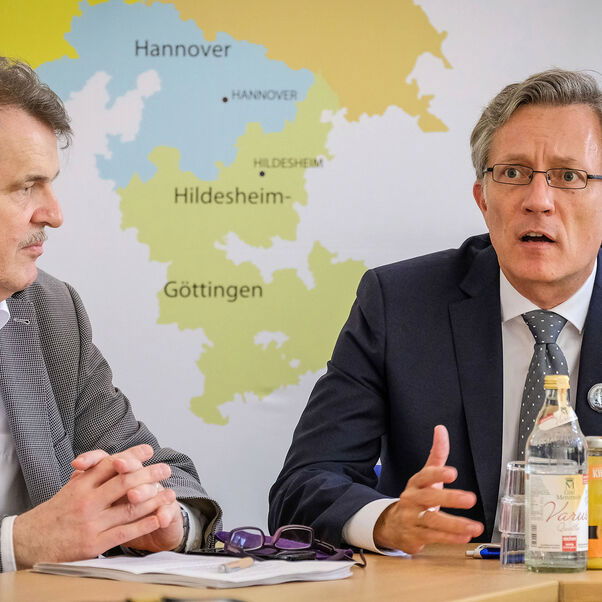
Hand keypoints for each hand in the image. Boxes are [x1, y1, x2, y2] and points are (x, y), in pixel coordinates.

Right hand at [13, 445, 176, 567]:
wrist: (30, 541)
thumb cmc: (55, 513)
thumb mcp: (71, 488)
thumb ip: (92, 475)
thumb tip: (117, 459)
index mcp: (81, 485)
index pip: (110, 464)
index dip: (131, 455)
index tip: (148, 450)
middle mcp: (87, 501)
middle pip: (124, 482)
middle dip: (149, 474)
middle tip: (165, 469)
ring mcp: (92, 523)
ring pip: (129, 508)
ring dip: (154, 500)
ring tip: (170, 493)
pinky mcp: (94, 543)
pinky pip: (125, 532)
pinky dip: (145, 524)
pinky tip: (159, 517)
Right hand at [373, 425, 483, 553]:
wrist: (393, 523)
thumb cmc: (416, 497)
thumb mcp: (425, 476)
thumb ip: (437, 454)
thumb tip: (441, 429)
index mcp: (416, 483)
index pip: (425, 476)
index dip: (438, 474)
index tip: (453, 472)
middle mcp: (412, 500)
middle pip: (429, 498)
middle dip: (450, 498)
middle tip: (470, 498)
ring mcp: (412, 518)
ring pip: (432, 521)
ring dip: (454, 524)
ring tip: (474, 526)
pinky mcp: (415, 536)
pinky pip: (433, 537)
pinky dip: (449, 538)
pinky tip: (464, 537)